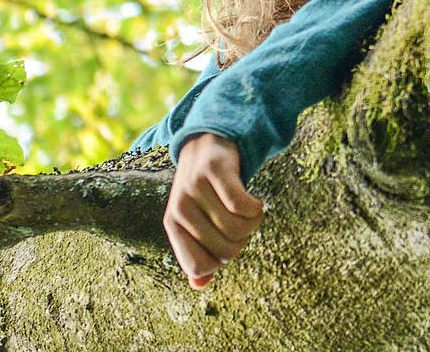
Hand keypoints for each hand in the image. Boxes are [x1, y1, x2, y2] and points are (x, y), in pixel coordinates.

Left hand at [164, 133, 263, 289]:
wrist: (206, 142)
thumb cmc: (204, 190)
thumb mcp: (196, 220)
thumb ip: (199, 251)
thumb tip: (200, 285)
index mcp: (173, 225)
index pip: (197, 266)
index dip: (220, 261)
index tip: (228, 244)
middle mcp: (180, 208)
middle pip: (225, 249)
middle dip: (242, 242)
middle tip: (243, 225)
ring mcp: (196, 188)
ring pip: (237, 229)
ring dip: (253, 224)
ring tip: (252, 212)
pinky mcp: (215, 170)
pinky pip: (242, 205)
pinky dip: (257, 209)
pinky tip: (257, 203)